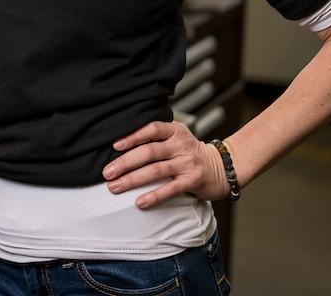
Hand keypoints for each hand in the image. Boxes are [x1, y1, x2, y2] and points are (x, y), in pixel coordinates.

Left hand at [101, 121, 229, 208]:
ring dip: (132, 179)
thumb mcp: (176, 138)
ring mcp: (187, 163)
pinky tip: (140, 202)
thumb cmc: (190, 153)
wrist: (223, 167)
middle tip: (107, 172)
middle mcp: (181, 145)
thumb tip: (122, 146)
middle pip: (149, 152)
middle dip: (125, 162)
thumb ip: (156, 139)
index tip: (115, 146)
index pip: (151, 129)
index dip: (132, 137)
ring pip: (156, 171)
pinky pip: (170, 189)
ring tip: (115, 187)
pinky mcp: (193, 181)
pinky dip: (154, 196)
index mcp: (175, 131)